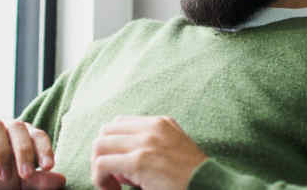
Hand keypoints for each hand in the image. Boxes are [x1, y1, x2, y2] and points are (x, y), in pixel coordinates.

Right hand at [0, 119, 65, 189]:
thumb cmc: (9, 177)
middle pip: (20, 129)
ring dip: (2, 151)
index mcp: (27, 135)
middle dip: (24, 152)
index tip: (48, 167)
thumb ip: (41, 180)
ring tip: (4, 176)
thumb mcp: (26, 183)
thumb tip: (61, 179)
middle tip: (26, 175)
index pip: (38, 136)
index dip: (45, 150)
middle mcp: (9, 129)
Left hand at [91, 116, 207, 189]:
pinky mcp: (139, 161)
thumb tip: (117, 165)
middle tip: (113, 177)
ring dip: (99, 168)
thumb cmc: (190, 176)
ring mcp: (145, 143)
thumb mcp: (172, 151)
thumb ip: (148, 148)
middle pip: (106, 131)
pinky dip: (100, 179)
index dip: (113, 145)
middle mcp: (152, 128)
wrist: (207, 186)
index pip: (119, 123)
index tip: (119, 166)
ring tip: (111, 185)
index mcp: (160, 123)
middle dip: (102, 154)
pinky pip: (102, 164)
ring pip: (99, 146)